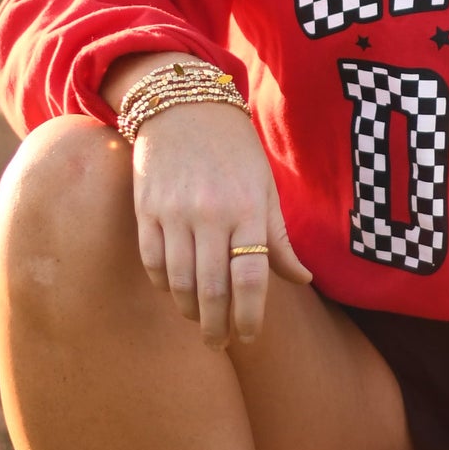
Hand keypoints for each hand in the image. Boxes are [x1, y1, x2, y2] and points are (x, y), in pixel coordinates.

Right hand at [127, 99, 311, 348]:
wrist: (184, 105)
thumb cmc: (234, 150)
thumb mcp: (264, 187)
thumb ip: (278, 238)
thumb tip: (303, 279)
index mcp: (248, 209)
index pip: (251, 279)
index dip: (250, 316)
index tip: (250, 337)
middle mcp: (211, 214)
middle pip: (213, 289)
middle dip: (217, 327)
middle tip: (220, 344)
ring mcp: (174, 213)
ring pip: (179, 282)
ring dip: (190, 311)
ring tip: (200, 322)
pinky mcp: (145, 209)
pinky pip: (152, 262)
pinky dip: (163, 286)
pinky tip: (174, 293)